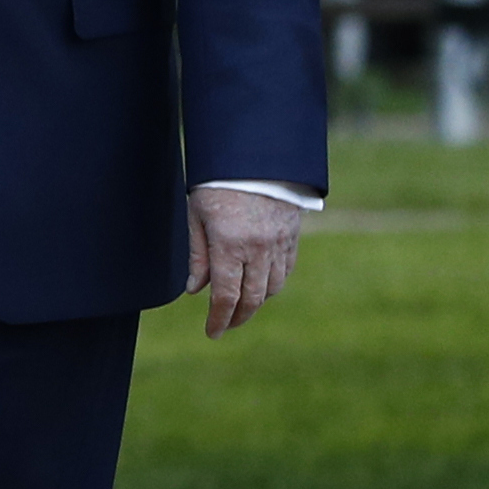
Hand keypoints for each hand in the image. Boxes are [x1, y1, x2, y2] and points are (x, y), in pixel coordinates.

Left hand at [185, 187, 305, 337]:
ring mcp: (279, 243)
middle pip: (252, 298)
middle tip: (226, 325)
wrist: (255, 157)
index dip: (218, 319)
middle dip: (238, 317)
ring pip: (273, 287)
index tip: (212, 332)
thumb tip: (195, 290)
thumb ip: (197, 255)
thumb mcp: (196, 216)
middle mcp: (258, 249)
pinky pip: (287, 269)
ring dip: (257, 301)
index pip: (226, 296)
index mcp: (229, 245)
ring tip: (241, 305)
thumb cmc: (216, 184)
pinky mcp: (292, 235)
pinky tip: (260, 284)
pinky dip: (274, 282)